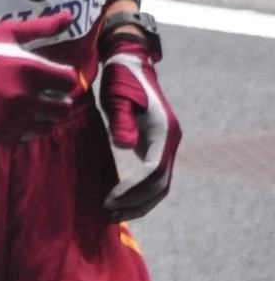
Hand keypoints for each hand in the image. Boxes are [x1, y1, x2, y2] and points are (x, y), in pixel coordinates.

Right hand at [0, 9, 79, 141]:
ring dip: (45, 115)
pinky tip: (19, 116)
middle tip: (47, 92)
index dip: (64, 77)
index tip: (54, 75)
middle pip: (63, 106)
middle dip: (58, 98)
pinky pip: (29, 135)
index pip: (69, 81)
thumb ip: (40, 28)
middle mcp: (27, 98)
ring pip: (49, 124)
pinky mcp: (2, 133)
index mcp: (31, 71)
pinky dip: (28, 127)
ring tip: (33, 105)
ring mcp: (15, 118)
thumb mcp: (6, 34)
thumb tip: (69, 16)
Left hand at [93, 22, 177, 218]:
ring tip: (114, 215)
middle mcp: (170, 141)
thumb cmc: (120, 80)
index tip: (110, 200)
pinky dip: (140, 191)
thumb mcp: (117, 97)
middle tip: (110, 215)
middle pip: (161, 184)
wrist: (131, 64)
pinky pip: (153, 176)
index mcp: (164, 131)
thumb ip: (121, 122)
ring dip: (140, 202)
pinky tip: (121, 200)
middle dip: (137, 203)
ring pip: (160, 184)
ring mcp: (165, 144)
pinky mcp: (156, 146)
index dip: (134, 190)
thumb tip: (126, 147)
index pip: (154, 171)